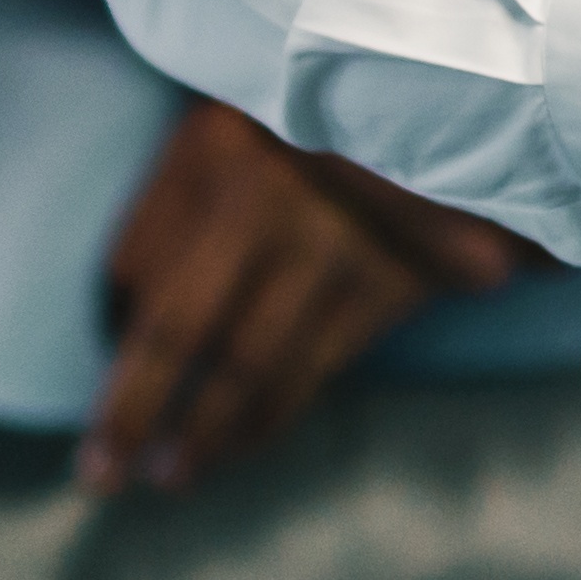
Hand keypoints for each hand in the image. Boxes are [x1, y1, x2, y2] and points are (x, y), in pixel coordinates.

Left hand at [84, 105, 523, 493]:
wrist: (481, 103)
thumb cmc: (343, 111)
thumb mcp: (254, 113)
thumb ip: (193, 185)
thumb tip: (123, 309)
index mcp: (214, 141)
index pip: (133, 258)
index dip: (109, 320)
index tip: (102, 356)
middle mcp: (264, 195)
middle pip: (176, 329)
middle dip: (130, 410)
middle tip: (99, 473)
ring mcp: (330, 244)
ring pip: (245, 366)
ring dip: (201, 433)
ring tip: (165, 476)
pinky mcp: (388, 283)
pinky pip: (310, 371)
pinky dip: (266, 419)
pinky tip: (234, 446)